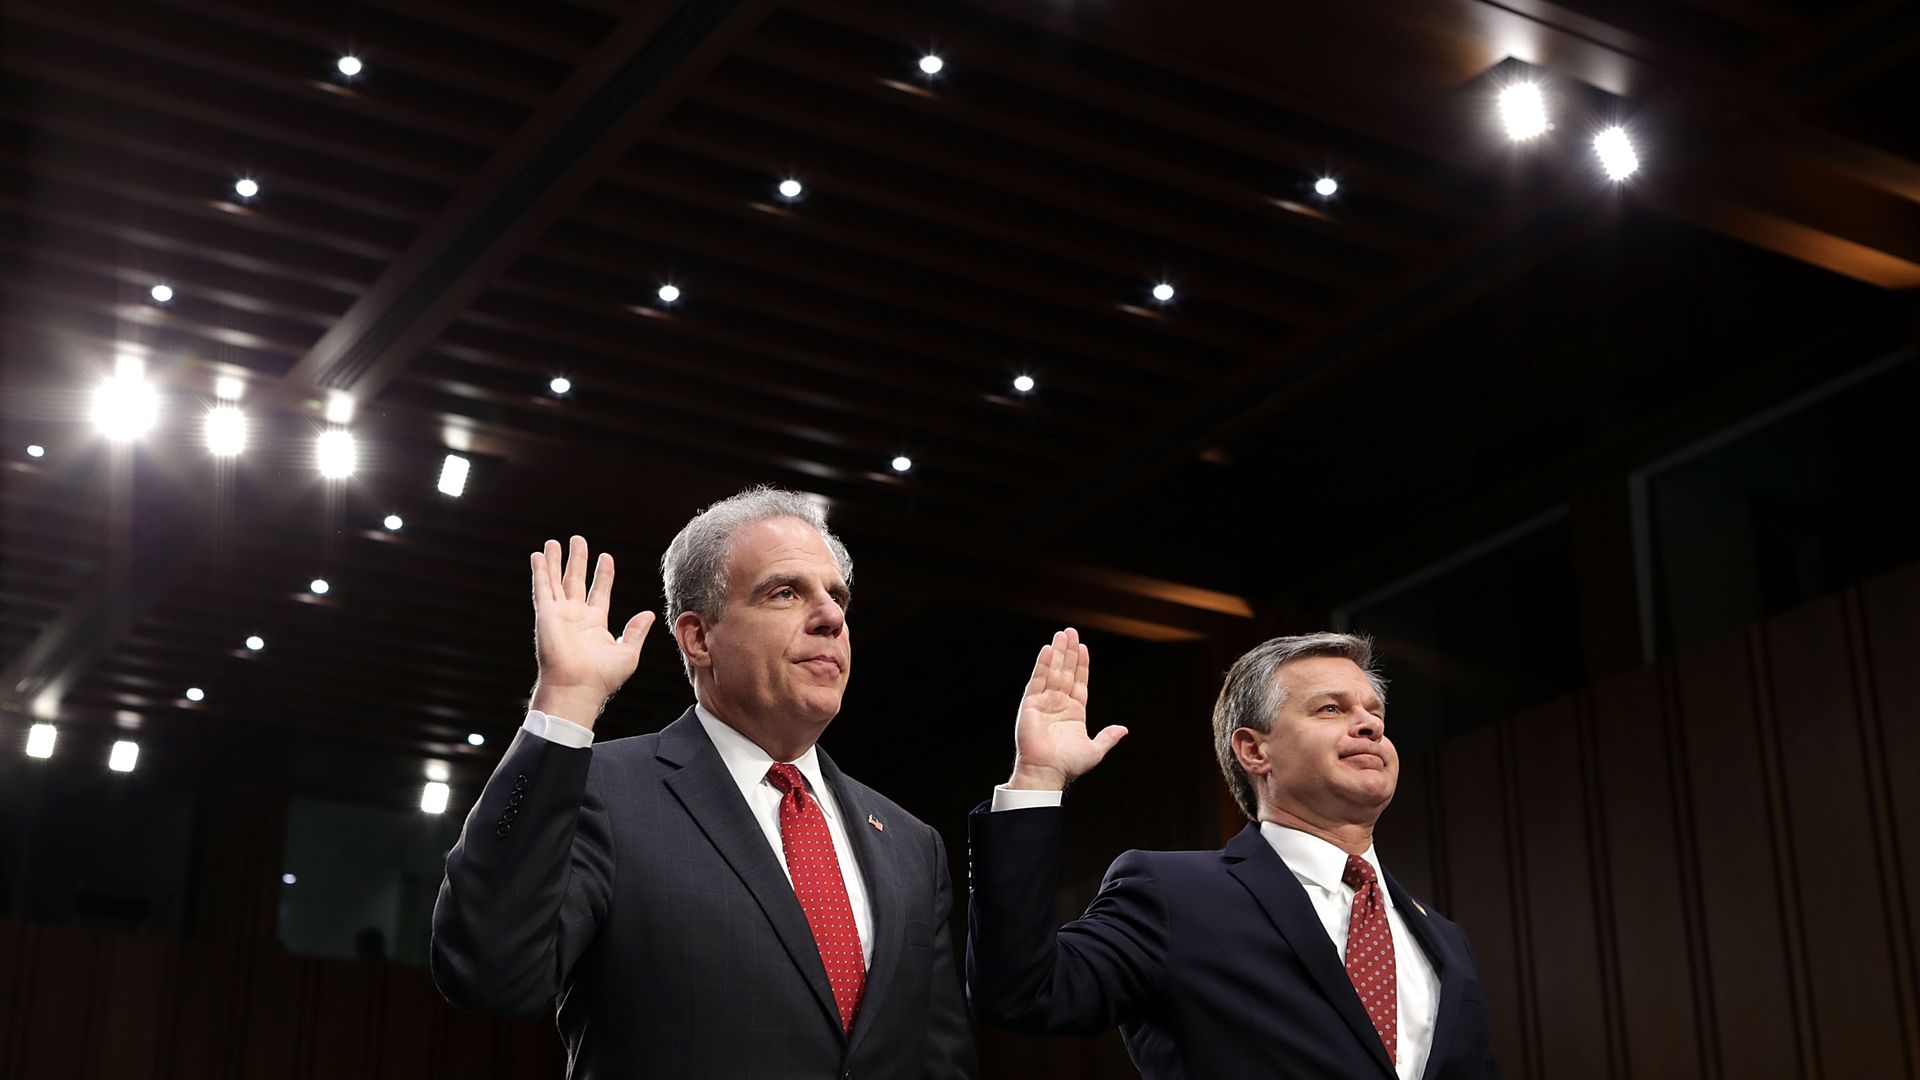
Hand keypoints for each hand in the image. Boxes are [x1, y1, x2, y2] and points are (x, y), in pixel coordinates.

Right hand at [528, 536, 655, 727]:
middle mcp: (576, 617)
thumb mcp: (628, 653)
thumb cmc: (602, 677)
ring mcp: (559, 614)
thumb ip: (636, 631)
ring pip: (556, 581)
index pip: (599, 591)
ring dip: (556, 561)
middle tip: (578, 539)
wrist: (578, 687)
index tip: (605, 557)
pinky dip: (540, 571)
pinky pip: (542, 588)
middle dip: (577, 560)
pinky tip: (539, 556)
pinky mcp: (546, 614)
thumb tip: (648, 614)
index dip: (602, 574)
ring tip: (555, 541)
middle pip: (575, 581)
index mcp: (595, 624)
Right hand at [1007, 627, 1126, 789]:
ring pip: (1052, 671)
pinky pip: (1037, 680)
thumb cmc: (1069, 764)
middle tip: (1071, 631)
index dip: (1082, 664)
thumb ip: (1107, 737)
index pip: (1079, 681)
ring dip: (1057, 652)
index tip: (1084, 647)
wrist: (1047, 771)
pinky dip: (1042, 664)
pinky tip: (1047, 649)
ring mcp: (1044, 702)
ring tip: (1062, 634)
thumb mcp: (1095, 750)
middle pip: (1066, 671)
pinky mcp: (1030, 703)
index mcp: (1074, 712)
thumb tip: (1124, 729)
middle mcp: (1059, 703)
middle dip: (1069, 652)